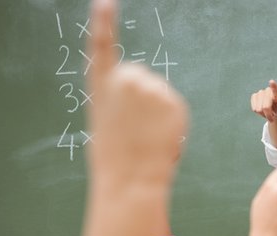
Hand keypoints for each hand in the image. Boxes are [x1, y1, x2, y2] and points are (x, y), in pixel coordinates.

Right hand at [86, 0, 187, 192]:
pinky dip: (171, 118)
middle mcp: (126, 79)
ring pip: (159, 92)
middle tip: (134, 126)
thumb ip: (119, 99)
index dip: (104, 21)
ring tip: (146, 135)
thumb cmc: (114, 155)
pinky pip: (174, 105)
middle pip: (140, 76)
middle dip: (140, 96)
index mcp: (101, 83)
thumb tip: (140, 100)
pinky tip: (160, 135)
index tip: (105, 1)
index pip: (101, 44)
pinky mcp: (174, 102)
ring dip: (156, 109)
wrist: (131, 177)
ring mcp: (153, 89)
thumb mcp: (106, 119)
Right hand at [251, 80, 276, 121]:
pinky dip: (258, 112)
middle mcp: (269, 91)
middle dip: (268, 114)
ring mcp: (261, 92)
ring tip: (269, 112)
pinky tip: (263, 110)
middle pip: (265, 107)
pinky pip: (254, 108)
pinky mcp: (254, 96)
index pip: (276, 89)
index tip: (271, 81)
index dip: (273, 86)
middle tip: (273, 117)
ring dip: (263, 114)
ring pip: (258, 109)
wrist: (276, 109)